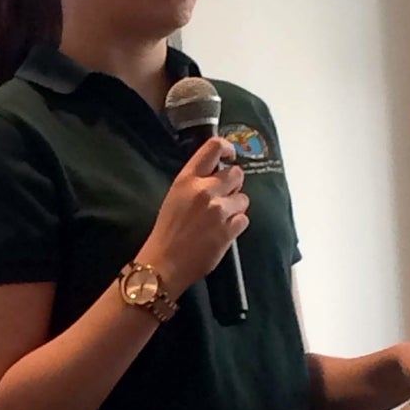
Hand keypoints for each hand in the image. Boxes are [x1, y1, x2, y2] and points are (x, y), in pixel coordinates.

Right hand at [138, 137, 248, 293]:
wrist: (165, 262)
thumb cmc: (167, 229)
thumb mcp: (175, 195)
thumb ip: (196, 181)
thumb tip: (218, 173)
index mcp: (187, 179)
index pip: (214, 147)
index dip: (227, 148)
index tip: (229, 156)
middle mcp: (204, 190)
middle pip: (237, 173)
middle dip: (233, 184)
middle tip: (223, 196)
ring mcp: (219, 210)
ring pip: (243, 198)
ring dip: (235, 207)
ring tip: (220, 218)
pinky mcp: (229, 230)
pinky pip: (244, 219)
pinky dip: (236, 225)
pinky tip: (222, 231)